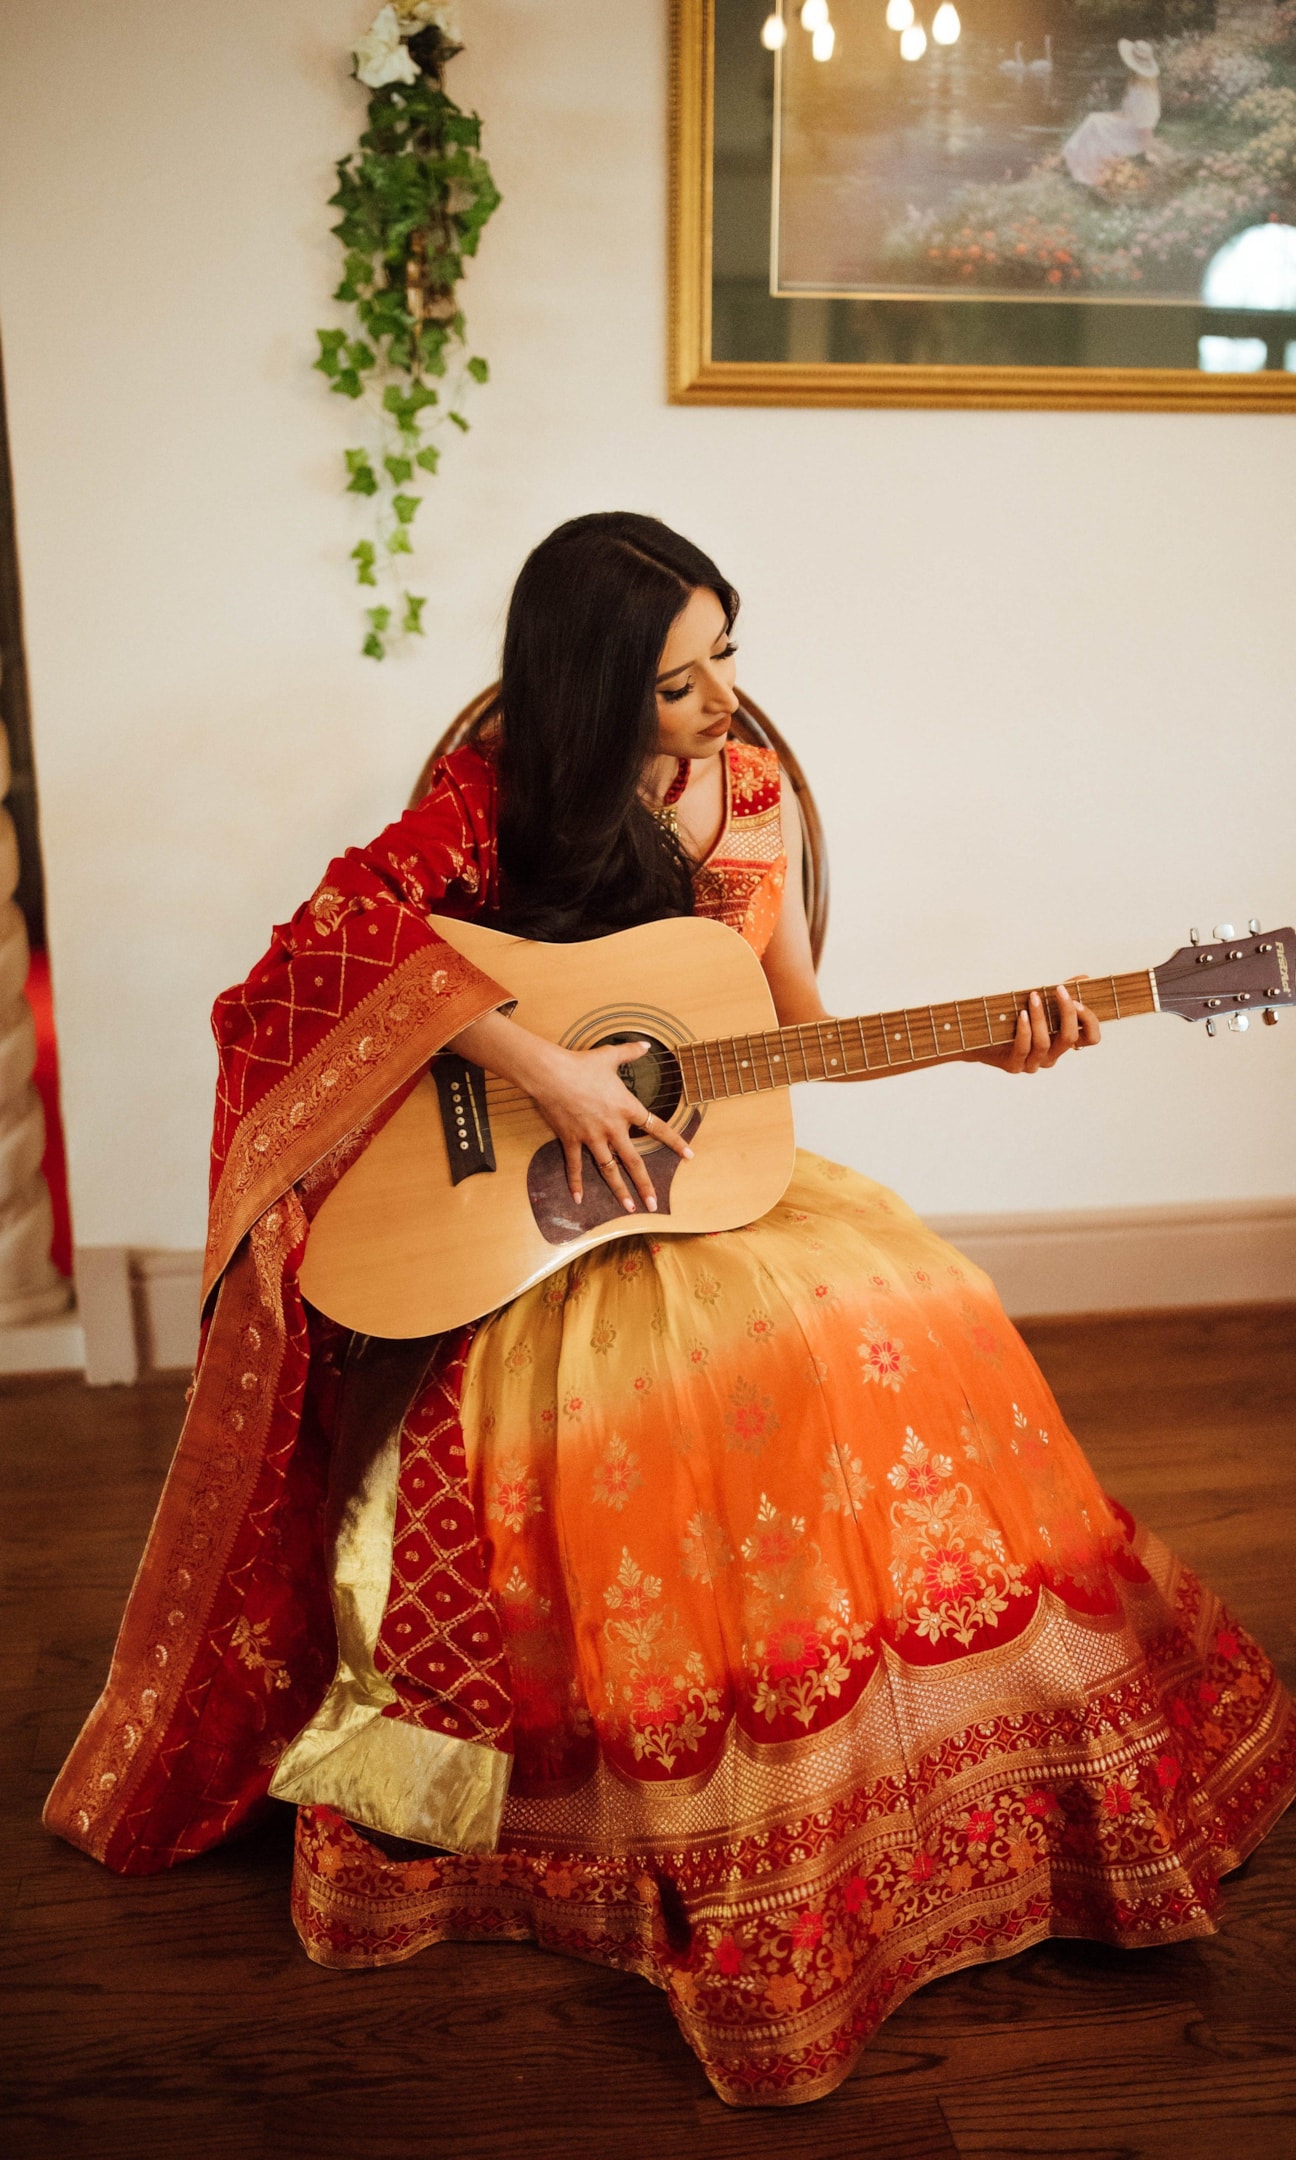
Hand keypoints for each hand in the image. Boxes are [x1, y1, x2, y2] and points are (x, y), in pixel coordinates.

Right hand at [521, 1038, 693, 1211]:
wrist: (552, 1073)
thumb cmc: (581, 1064)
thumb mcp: (609, 1056)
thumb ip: (630, 1052)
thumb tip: (645, 1044)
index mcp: (626, 1108)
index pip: (657, 1128)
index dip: (675, 1142)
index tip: (689, 1156)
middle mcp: (613, 1128)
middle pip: (634, 1161)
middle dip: (645, 1184)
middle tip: (654, 1203)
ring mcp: (592, 1137)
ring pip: (609, 1169)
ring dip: (619, 1190)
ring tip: (628, 1208)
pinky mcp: (571, 1140)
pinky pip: (575, 1165)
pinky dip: (576, 1182)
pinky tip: (578, 1199)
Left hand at [972, 982, 1100, 1073]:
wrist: (979, 1037)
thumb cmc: (1013, 1018)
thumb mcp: (1039, 1005)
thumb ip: (1062, 994)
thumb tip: (1084, 977)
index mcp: (1062, 1043)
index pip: (1091, 1039)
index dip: (1089, 1021)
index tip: (1078, 1000)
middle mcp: (1052, 1056)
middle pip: (1069, 1038)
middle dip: (1067, 1012)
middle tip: (1060, 991)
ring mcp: (1034, 1063)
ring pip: (1045, 1043)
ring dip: (1040, 1017)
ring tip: (1033, 997)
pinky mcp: (1014, 1066)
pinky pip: (1024, 1048)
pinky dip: (1024, 1030)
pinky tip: (1021, 1014)